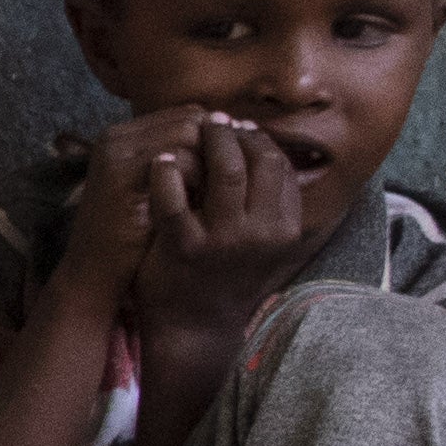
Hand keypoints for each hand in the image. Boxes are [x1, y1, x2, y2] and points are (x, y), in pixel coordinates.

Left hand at [97, 107, 316, 383]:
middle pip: (259, 161)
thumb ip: (265, 200)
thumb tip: (260, 143)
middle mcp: (263, 233)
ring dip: (207, 142)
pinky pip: (176, 198)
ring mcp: (226, 240)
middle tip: (215, 122)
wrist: (193, 324)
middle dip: (236, 134)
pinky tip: (160, 160)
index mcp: (285, 228)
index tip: (241, 128)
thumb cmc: (223, 272)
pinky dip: (168, 172)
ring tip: (191, 131)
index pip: (281, 166)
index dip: (260, 140)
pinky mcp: (186, 247)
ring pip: (225, 171)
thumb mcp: (259, 239)